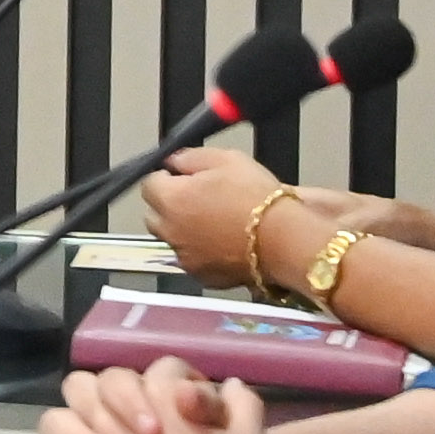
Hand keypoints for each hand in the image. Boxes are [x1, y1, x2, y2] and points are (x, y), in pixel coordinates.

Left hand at [138, 150, 377, 286]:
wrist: (286, 239)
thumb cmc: (258, 197)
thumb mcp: (226, 159)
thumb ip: (189, 157)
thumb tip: (173, 160)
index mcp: (171, 200)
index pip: (148, 183)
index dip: (166, 177)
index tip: (183, 176)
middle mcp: (170, 231)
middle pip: (154, 214)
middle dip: (169, 204)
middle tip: (198, 197)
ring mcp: (185, 257)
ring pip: (172, 238)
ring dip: (183, 228)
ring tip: (215, 220)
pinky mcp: (202, 276)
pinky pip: (192, 259)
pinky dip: (200, 250)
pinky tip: (224, 241)